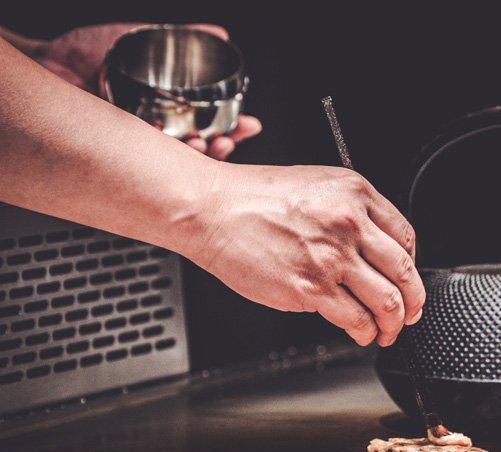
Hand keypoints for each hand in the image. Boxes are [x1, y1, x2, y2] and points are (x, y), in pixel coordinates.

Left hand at [28, 22, 260, 159]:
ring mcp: (139, 143)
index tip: (250, 124)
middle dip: (223, 148)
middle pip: (202, 148)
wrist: (46, 60)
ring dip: (196, 159)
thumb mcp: (141, 37)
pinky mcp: (119, 152)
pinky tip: (163, 142)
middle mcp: (159, 128)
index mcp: (170, 107)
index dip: (235, 128)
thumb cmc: (86, 51)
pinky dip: (159, 157)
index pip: (212, 124)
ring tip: (201, 145)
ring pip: (178, 164)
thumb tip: (220, 34)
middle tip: (230, 140)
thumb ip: (183, 36)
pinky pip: (146, 164)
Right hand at [193, 164, 425, 346]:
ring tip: (387, 331)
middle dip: (414, 302)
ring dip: (393, 324)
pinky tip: (361, 333)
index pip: (406, 237)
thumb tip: (374, 249)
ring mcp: (331, 257)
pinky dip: (365, 332)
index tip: (407, 281)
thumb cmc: (254, 197)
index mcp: (356, 194)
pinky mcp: (311, 288)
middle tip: (411, 314)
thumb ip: (352, 212)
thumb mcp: (317, 185)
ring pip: (386, 301)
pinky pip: (355, 318)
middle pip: (404, 272)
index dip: (411, 267)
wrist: (213, 209)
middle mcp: (349, 224)